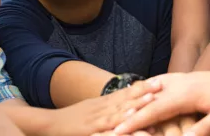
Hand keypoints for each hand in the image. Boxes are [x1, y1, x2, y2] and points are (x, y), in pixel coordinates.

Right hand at [46, 79, 160, 135]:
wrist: (47, 123)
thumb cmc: (69, 122)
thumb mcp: (89, 113)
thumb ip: (106, 112)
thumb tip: (124, 110)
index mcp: (101, 104)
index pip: (124, 93)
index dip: (141, 87)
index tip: (157, 81)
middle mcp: (100, 107)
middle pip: (125, 97)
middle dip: (144, 91)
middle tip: (162, 84)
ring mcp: (95, 117)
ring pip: (119, 109)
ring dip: (135, 103)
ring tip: (152, 97)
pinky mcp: (90, 128)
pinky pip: (107, 123)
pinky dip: (119, 119)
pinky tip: (129, 116)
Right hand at [113, 64, 209, 135]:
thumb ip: (205, 127)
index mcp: (187, 93)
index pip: (154, 111)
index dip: (134, 123)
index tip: (116, 132)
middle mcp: (182, 83)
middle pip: (148, 100)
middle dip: (129, 112)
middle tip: (110, 126)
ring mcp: (186, 79)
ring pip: (154, 90)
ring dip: (138, 100)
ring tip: (122, 110)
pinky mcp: (191, 80)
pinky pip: (164, 84)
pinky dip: (151, 90)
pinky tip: (148, 92)